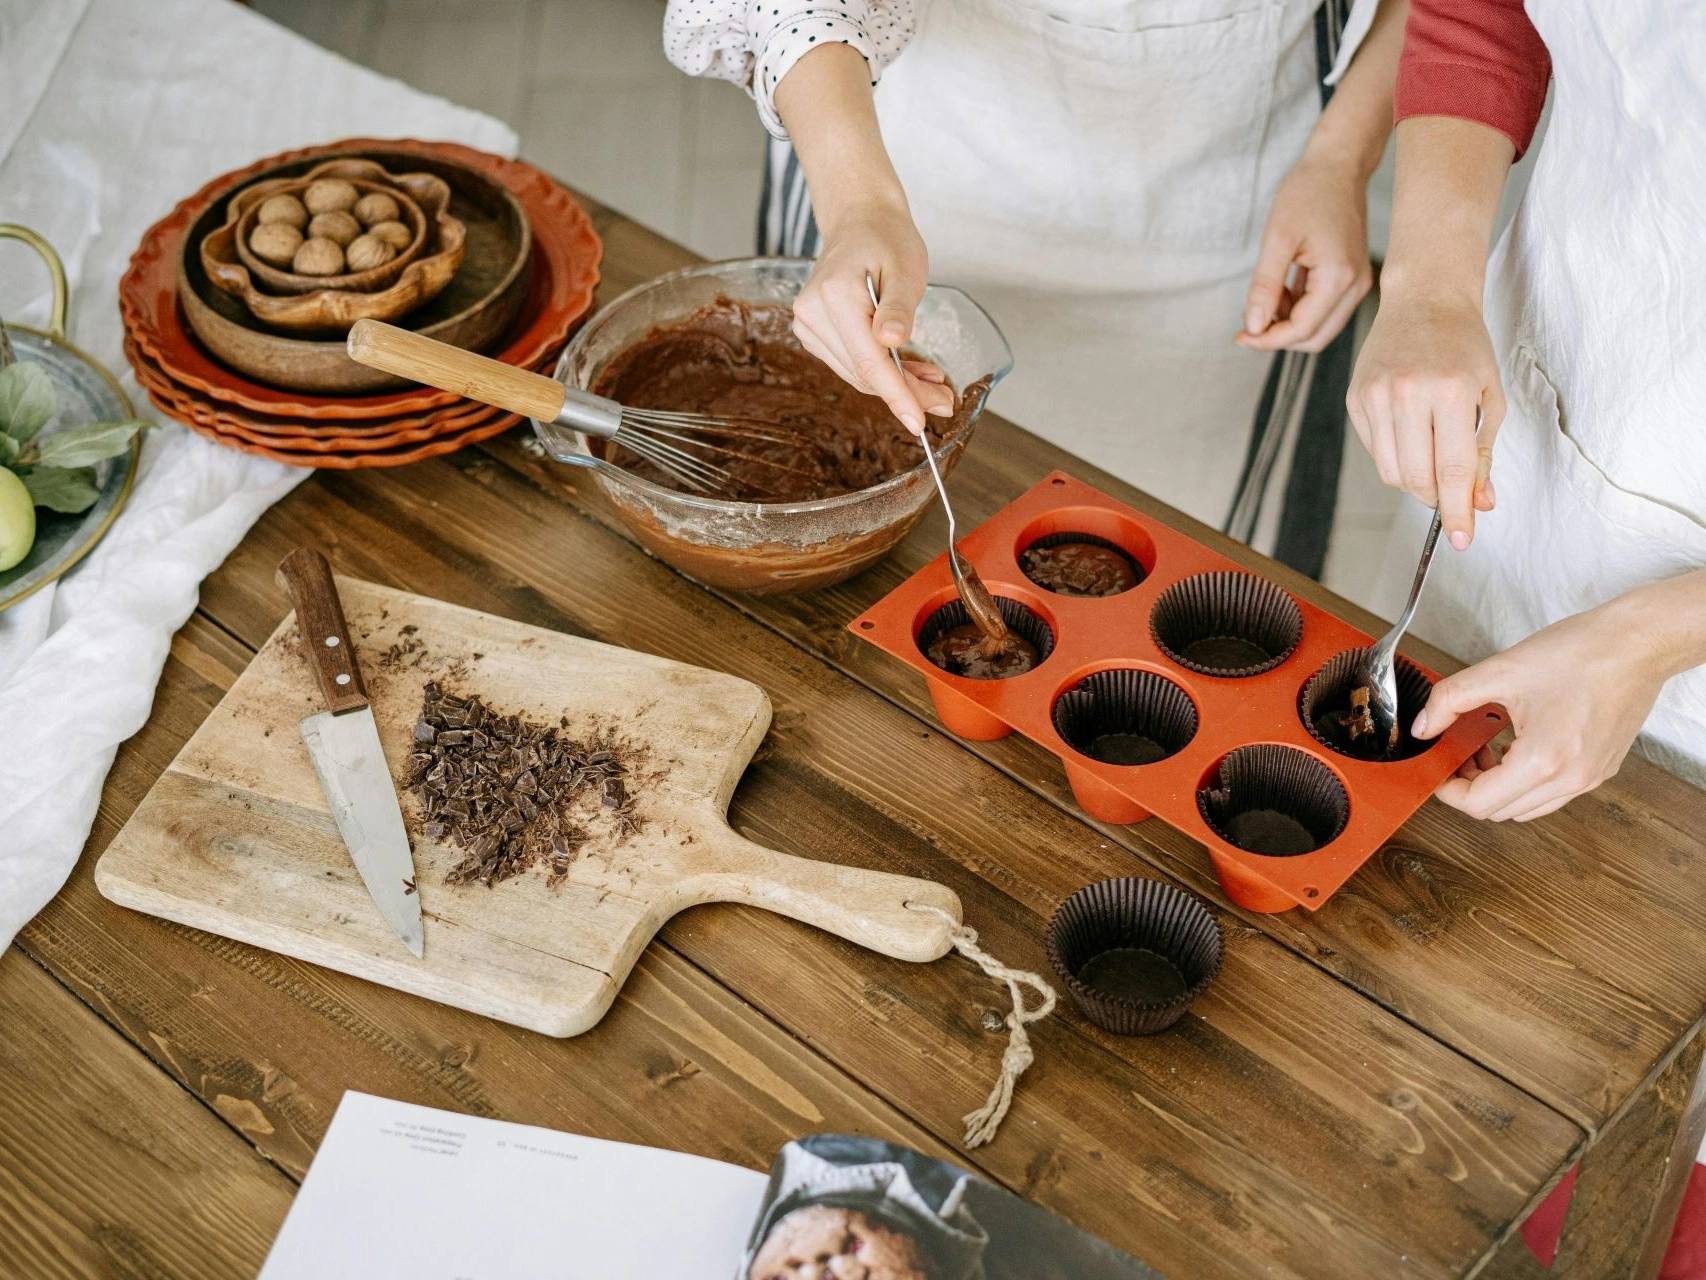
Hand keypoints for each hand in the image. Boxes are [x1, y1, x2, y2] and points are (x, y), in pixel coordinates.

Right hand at [790, 200, 954, 436]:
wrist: (860, 221)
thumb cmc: (887, 239)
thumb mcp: (907, 269)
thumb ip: (899, 308)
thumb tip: (891, 342)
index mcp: (835, 295)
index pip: (869, 360)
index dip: (897, 395)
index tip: (919, 422)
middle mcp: (812, 313)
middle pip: (864, 373)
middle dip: (906, 392)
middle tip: (945, 399)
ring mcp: (808, 325)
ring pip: (858, 374)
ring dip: (896, 384)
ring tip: (932, 380)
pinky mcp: (813, 333)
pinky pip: (851, 364)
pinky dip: (881, 372)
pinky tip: (907, 368)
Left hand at [1236, 155, 1373, 353]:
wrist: (1338, 165)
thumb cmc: (1307, 193)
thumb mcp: (1277, 239)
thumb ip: (1265, 287)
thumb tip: (1253, 327)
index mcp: (1339, 277)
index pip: (1301, 330)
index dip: (1267, 340)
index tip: (1239, 336)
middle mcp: (1356, 286)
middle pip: (1314, 338)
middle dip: (1278, 336)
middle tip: (1246, 323)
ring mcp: (1358, 283)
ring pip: (1320, 328)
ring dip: (1288, 323)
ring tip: (1267, 294)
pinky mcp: (1353, 277)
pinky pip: (1325, 310)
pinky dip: (1299, 309)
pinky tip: (1283, 288)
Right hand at [1347, 285, 1505, 549]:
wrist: (1425, 301)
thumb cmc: (1464, 347)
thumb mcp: (1490, 397)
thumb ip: (1482, 454)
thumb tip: (1479, 504)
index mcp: (1452, 390)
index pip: (1452, 469)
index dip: (1457, 512)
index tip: (1461, 540)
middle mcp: (1409, 392)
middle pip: (1415, 478)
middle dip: (1436, 497)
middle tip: (1451, 492)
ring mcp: (1376, 395)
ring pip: (1390, 471)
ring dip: (1414, 480)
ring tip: (1431, 458)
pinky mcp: (1356, 398)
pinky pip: (1374, 450)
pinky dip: (1395, 456)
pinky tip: (1410, 433)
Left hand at [1413, 602, 1667, 820]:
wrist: (1639, 642)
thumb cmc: (1582, 652)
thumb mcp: (1500, 671)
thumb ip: (1451, 700)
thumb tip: (1425, 726)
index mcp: (1544, 761)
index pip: (1479, 804)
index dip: (1448, 790)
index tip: (1438, 769)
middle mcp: (1571, 779)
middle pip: (1501, 811)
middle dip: (1470, 787)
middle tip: (1457, 754)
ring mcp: (1590, 778)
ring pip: (1527, 806)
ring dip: (1498, 786)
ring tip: (1484, 747)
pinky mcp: (1602, 769)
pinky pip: (1553, 793)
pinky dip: (1525, 780)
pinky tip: (1515, 746)